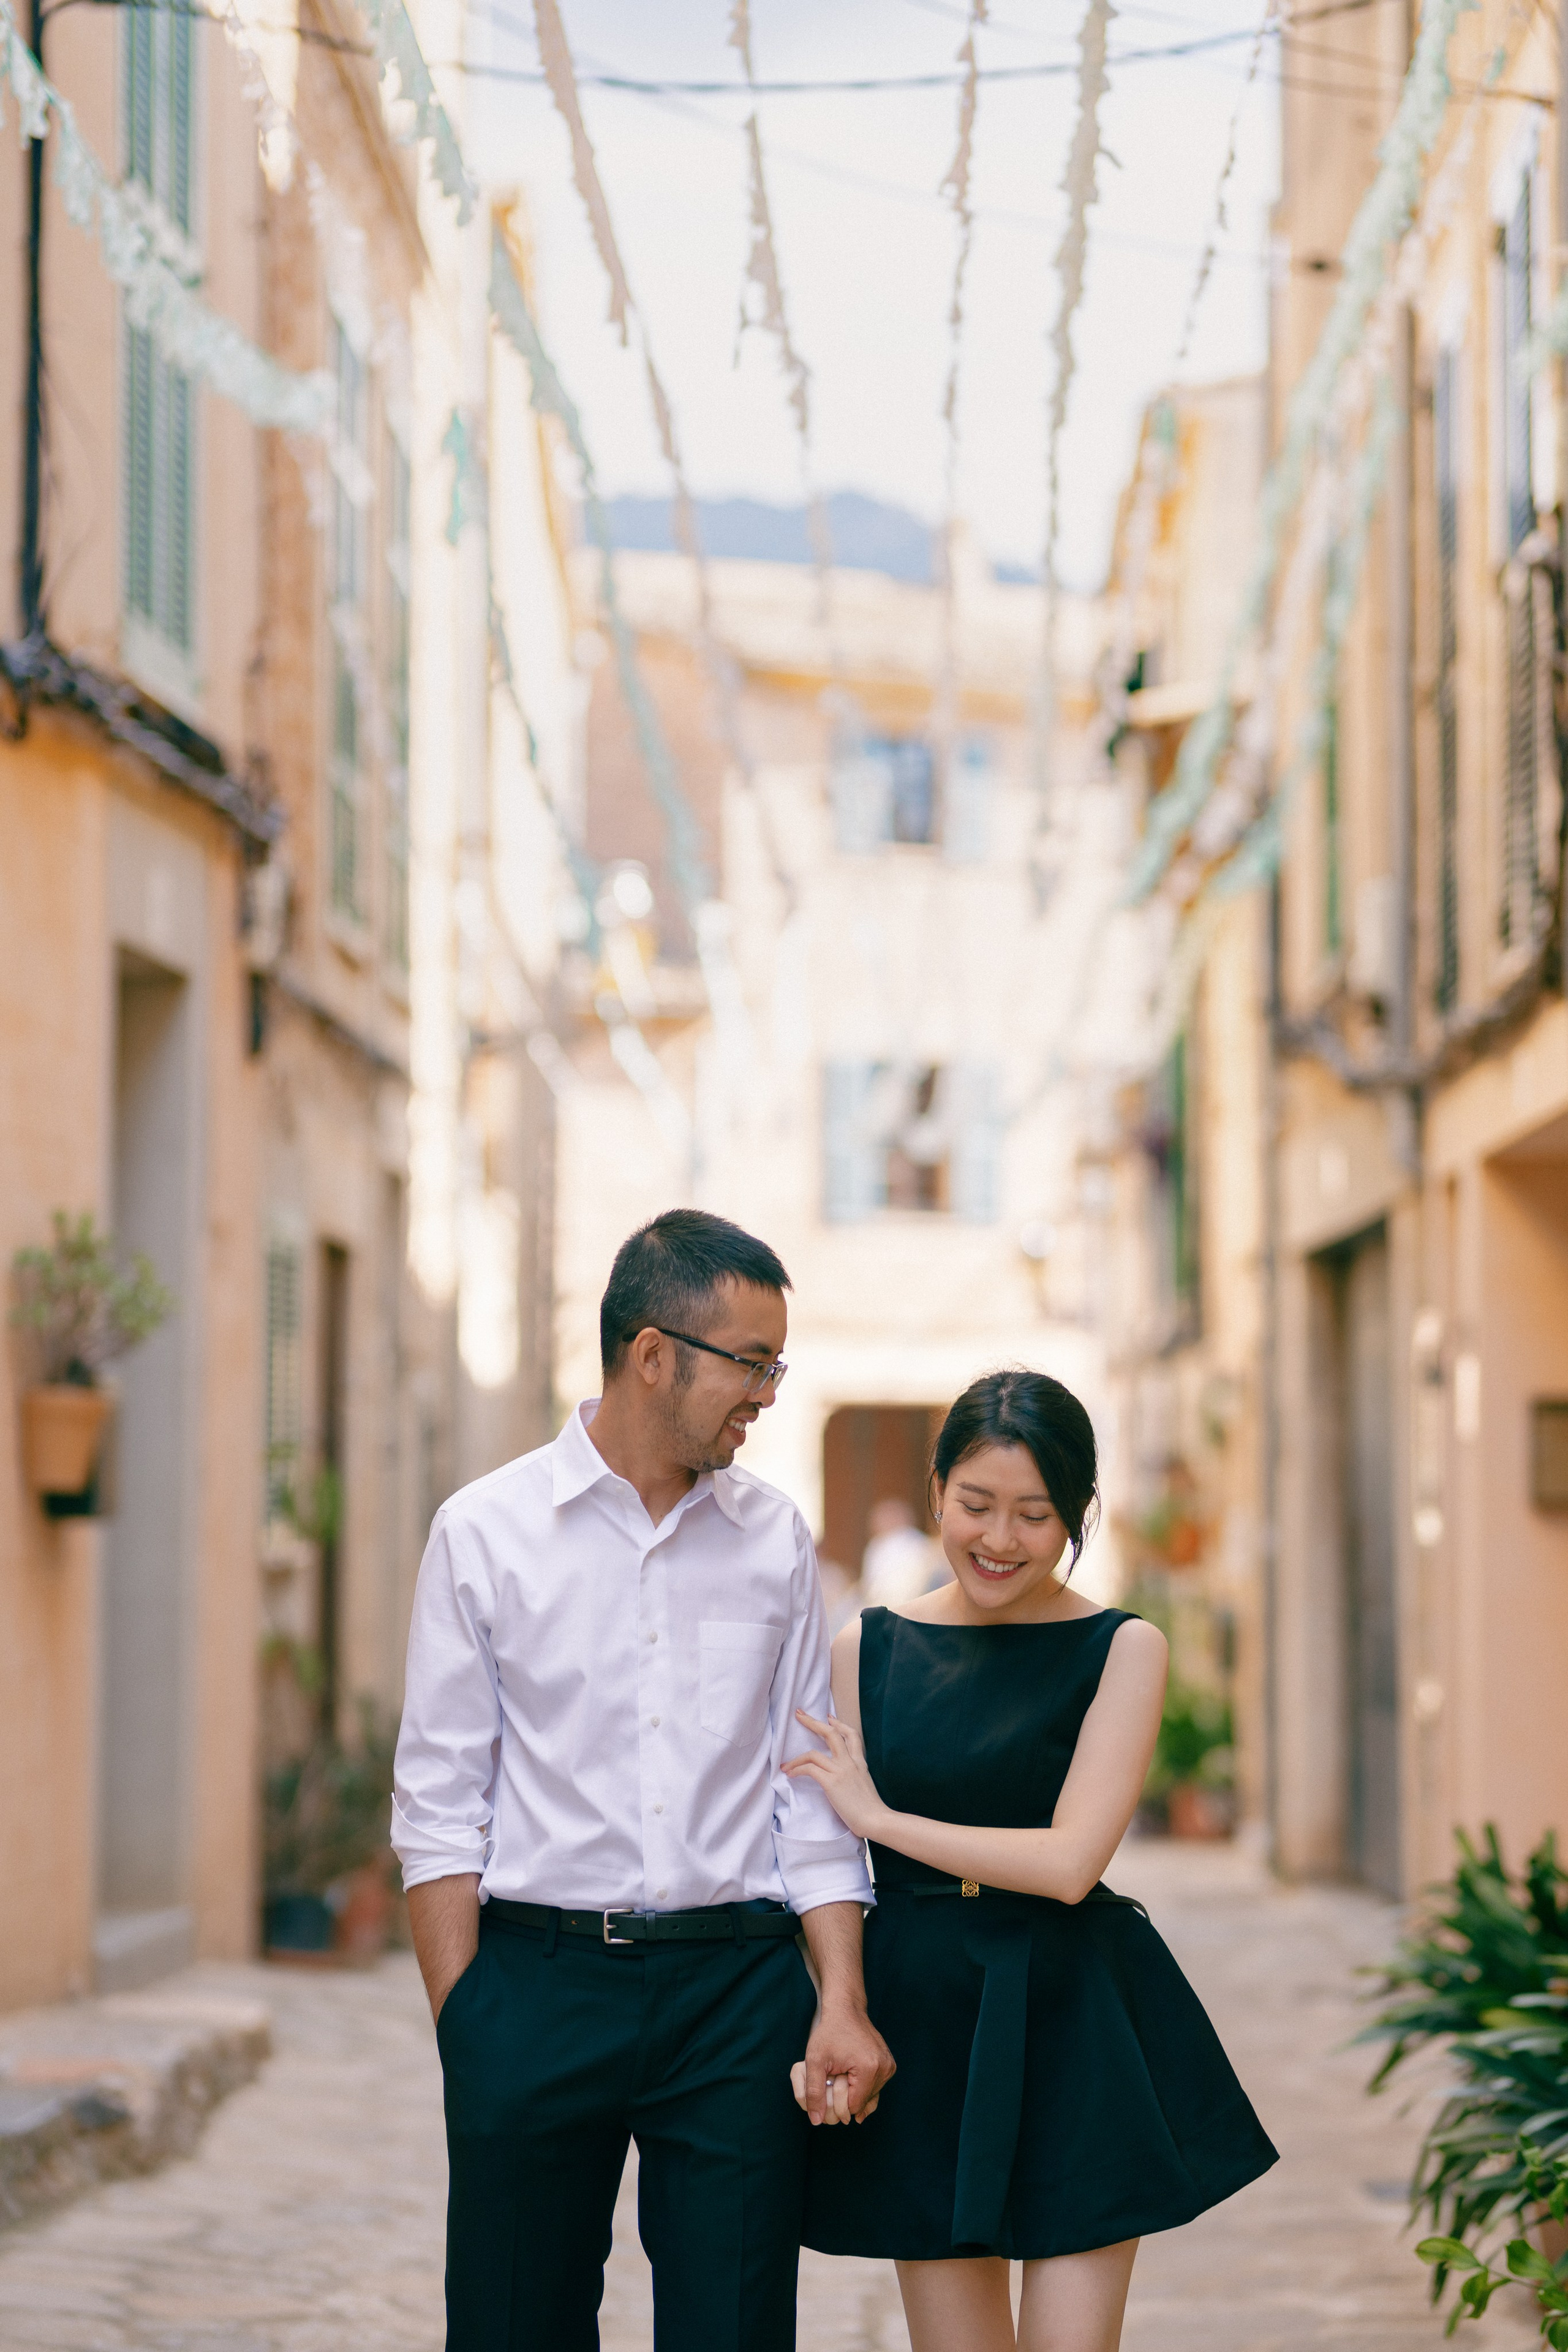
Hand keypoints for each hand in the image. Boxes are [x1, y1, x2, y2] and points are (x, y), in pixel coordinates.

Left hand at [782, 1712, 887, 1839]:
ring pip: (813, 1753)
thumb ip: (856, 1777)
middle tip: (799, 1715)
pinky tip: (791, 1775)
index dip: (839, 1724)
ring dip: (795, 1758)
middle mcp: (850, 1762)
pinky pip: (809, 1769)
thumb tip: (845, 1781)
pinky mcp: (831, 1782)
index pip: (851, 1735)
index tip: (829, 1718)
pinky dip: (797, 1770)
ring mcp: (840, 1770)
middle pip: (831, 1734)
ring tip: (785, 1764)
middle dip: (812, 1722)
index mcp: (860, 1763)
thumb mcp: (866, 1785)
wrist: (876, 1819)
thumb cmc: (871, 1810)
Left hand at [790, 1998, 894, 2126]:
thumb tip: (816, 2122)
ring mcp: (889, 2066)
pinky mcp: (889, 2064)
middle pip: (863, 2103)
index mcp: (869, 2069)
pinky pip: (876, 2086)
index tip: (829, 2084)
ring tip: (843, 2071)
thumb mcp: (814, 2061)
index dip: (838, 2102)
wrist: (845, 2009)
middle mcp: (884, 2069)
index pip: (854, 2107)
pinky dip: (863, 2085)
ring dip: (855, 2090)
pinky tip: (852, 2073)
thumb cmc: (829, 2033)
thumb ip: (814, 2093)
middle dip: (847, 2097)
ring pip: (869, 2096)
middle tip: (835, 2076)